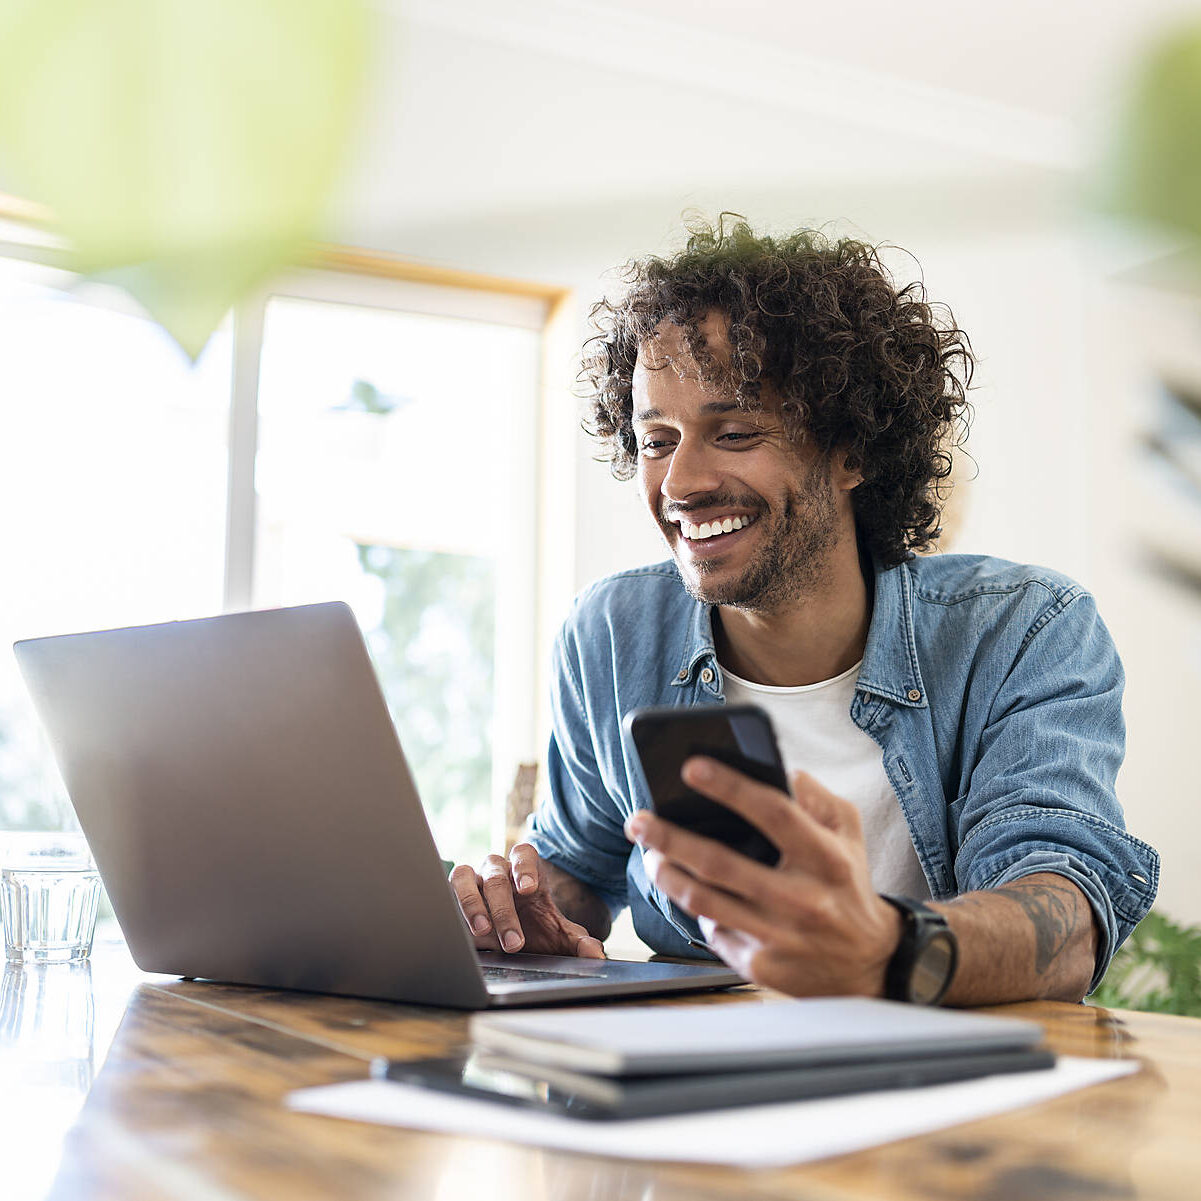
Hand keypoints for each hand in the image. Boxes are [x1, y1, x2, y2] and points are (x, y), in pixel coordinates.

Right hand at [449, 842, 605, 958]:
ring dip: (472, 903)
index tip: (528, 889)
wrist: (509, 935)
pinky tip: (457, 929)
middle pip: (497, 876)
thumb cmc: (533, 926)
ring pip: (464, 876)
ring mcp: (472, 879)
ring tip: (482, 931)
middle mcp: (496, 869)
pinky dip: (451, 906)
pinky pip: (445, 890)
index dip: (525, 868)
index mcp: (525, 869)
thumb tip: (596, 955)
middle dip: (504, 910)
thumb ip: (576, 941)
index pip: (524, 854)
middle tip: (514, 942)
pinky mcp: (451, 893)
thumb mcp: (556, 934)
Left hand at [624, 758, 900, 995]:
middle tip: (638, 820)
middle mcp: (802, 899)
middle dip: (669, 837)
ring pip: (703, 900)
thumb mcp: (848, 835)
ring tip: (651, 853)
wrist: (870, 963)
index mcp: (825, 858)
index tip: (690, 767)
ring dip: (666, 873)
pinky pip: (712, 930)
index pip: (773, 812)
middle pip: (719, 862)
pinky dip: (694, 907)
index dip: (729, 787)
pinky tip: (684, 889)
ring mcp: (779, 937)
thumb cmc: (848, 886)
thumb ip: (818, 799)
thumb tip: (783, 771)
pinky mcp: (760, 966)